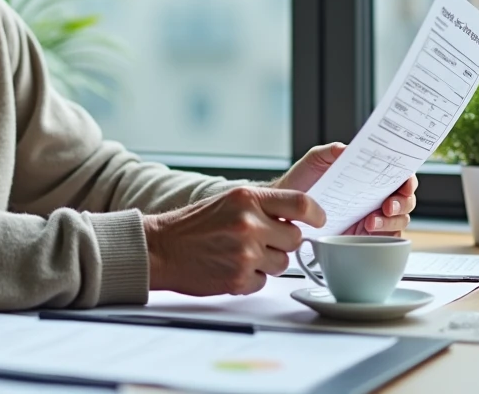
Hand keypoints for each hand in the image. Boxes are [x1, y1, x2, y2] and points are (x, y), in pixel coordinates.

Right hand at [143, 186, 325, 295]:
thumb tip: (298, 216)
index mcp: (246, 198)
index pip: (300, 202)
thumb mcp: (228, 201)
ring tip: (239, 254)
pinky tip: (230, 267)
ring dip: (266, 262)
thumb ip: (262, 205)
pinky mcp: (239, 277)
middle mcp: (248, 223)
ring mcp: (244, 252)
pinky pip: (263, 281)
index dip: (315, 214)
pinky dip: (251, 278)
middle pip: (294, 237)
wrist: (161, 248)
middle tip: (261, 241)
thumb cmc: (193, 225)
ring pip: (282, 262)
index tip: (317, 220)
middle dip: (282, 242)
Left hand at [273, 142, 417, 235]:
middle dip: (403, 203)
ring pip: (400, 221)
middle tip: (388, 206)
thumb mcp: (316, 160)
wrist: (285, 206)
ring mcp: (373, 218)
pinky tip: (368, 232)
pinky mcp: (365, 238)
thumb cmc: (303, 181)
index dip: (408, 180)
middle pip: (406, 200)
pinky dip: (384, 237)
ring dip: (391, 221)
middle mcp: (376, 197)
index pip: (400, 176)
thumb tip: (347, 148)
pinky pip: (387, 240)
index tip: (405, 183)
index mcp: (371, 176)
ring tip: (370, 221)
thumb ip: (332, 151)